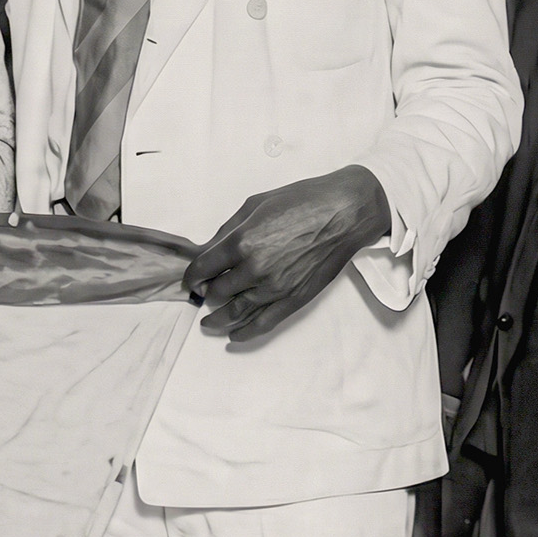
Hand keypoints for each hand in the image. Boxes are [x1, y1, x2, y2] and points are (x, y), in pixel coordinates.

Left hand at [184, 165, 390, 342]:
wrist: (345, 212)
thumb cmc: (302, 201)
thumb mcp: (255, 205)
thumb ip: (226, 231)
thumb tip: (206, 252)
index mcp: (242, 242)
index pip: (203, 269)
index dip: (192, 277)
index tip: (191, 280)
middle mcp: (255, 269)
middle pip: (217, 292)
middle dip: (207, 293)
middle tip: (205, 293)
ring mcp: (275, 287)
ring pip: (235, 312)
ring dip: (217, 319)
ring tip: (208, 323)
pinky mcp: (294, 299)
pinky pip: (263, 324)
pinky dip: (244, 332)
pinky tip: (233, 335)